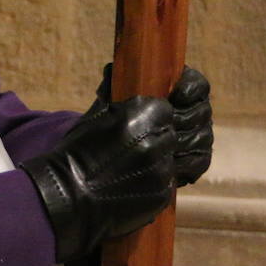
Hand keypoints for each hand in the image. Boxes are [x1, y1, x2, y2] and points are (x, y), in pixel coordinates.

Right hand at [19, 65, 212, 263]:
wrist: (69, 196)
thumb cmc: (77, 151)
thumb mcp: (96, 113)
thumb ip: (115, 92)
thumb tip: (117, 69)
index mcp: (144, 113)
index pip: (174, 102)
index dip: (175, 100)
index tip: (173, 100)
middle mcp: (159, 140)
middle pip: (192, 124)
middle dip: (187, 121)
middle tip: (179, 120)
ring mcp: (164, 169)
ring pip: (196, 149)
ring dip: (188, 144)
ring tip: (176, 142)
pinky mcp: (165, 192)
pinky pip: (184, 174)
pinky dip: (179, 168)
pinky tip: (170, 162)